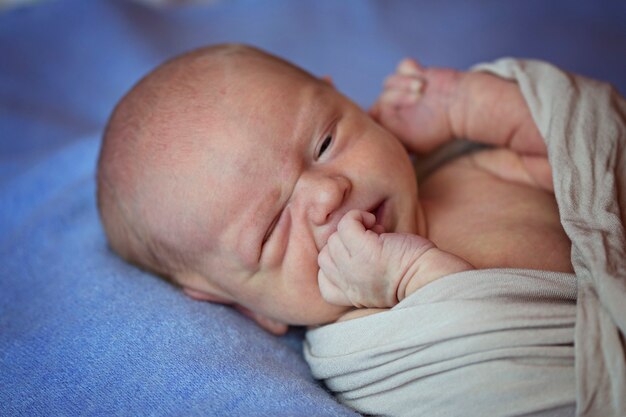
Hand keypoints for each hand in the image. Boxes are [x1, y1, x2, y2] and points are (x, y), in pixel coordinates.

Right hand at [317, 209, 435, 307]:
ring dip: (352, 230)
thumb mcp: (377, 285)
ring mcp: (354, 267)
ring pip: (333, 239)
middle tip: (371, 242)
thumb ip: (359, 274)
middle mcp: (349, 284)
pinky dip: (358, 217)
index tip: (358, 258)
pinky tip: (375, 223)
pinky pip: (346, 224)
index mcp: (352, 296)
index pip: (323, 282)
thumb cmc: (412, 277)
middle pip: (325, 256)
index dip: (336, 264)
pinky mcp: (364, 250)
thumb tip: (348, 243)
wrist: (430, 279)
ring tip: (376, 233)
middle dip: (345, 245)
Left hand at [369, 58, 461, 153]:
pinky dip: (411, 70)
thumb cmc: (439, 130)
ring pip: (389, 82)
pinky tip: (425, 78)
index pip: (370, 117)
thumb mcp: (411, 144)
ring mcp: (402, 88)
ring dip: (406, 84)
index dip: (381, 115)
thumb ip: (389, 142)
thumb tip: (374, 149)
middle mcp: (392, 106)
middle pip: (379, 100)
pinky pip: (403, 66)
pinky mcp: (413, 72)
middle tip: (418, 98)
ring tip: (423, 89)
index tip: (396, 117)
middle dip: (397, 98)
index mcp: (388, 124)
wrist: (463, 109)